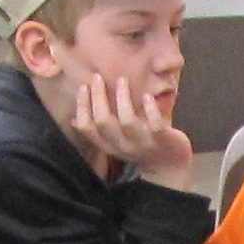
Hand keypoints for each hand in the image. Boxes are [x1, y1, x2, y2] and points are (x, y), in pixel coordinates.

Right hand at [69, 72, 195, 188]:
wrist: (169, 166)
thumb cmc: (140, 147)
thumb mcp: (116, 142)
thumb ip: (99, 131)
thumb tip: (74, 120)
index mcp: (109, 145)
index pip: (87, 128)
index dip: (82, 108)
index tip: (83, 87)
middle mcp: (122, 146)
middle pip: (103, 122)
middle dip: (98, 98)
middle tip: (98, 77)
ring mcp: (142, 143)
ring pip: (126, 122)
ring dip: (122, 99)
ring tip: (122, 80)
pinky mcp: (162, 140)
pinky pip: (154, 125)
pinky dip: (150, 109)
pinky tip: (147, 96)